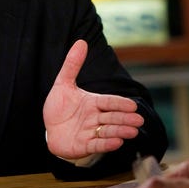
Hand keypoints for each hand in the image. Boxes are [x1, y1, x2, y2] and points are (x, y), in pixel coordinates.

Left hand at [43, 39, 144, 159]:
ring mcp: (90, 132)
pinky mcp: (84, 146)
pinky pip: (97, 145)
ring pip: (108, 131)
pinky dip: (106, 144)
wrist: (49, 129)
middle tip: (138, 120)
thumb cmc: (59, 107)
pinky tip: (116, 142)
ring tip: (132, 132)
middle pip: (112, 117)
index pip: (109, 102)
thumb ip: (72, 64)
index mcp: (93, 103)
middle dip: (125, 119)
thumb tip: (81, 41)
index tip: (132, 105)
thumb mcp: (63, 84)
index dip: (120, 104)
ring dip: (120, 131)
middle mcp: (95, 118)